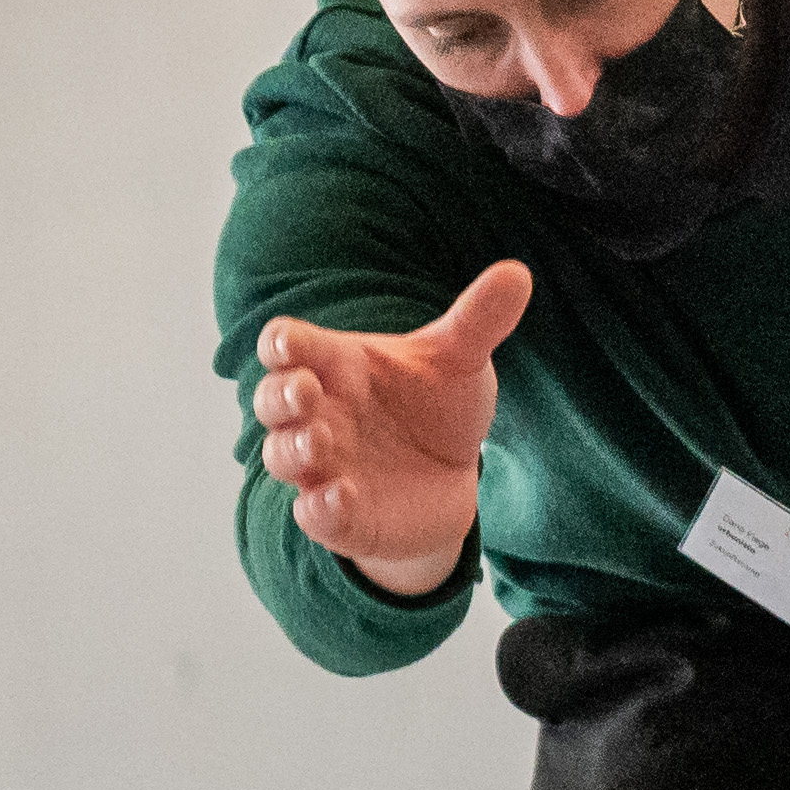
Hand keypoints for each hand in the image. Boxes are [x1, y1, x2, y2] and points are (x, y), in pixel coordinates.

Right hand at [250, 262, 527, 599]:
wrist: (451, 477)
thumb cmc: (434, 407)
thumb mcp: (458, 360)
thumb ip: (478, 319)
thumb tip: (517, 272)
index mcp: (337, 367)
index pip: (288, 346)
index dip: (282, 344)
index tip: (287, 343)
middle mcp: (320, 415)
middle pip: (272, 401)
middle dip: (280, 397)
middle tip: (305, 392)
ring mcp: (324, 467)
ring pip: (282, 457)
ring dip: (294, 450)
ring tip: (320, 440)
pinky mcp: (340, 517)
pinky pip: (314, 514)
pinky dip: (320, 507)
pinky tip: (342, 496)